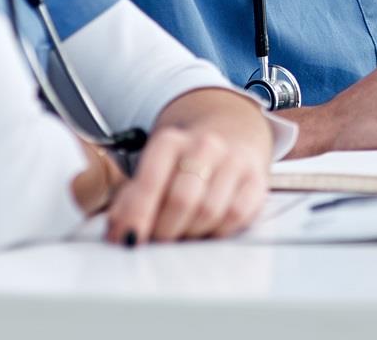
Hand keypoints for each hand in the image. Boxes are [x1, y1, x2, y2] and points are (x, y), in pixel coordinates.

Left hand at [106, 87, 274, 244]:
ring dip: (191, 233)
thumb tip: (119, 234)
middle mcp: (205, 146)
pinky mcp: (257, 180)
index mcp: (171, 141)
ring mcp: (234, 161)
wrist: (230, 136)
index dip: (138, 214)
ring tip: (183, 232)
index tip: (129, 239)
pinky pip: (237, 216)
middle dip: (165, 230)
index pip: (151, 180)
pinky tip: (209, 228)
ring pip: (210, 211)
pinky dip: (218, 230)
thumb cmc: (182, 166)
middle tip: (158, 240)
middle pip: (182, 200)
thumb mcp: (150, 173)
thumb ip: (129, 202)